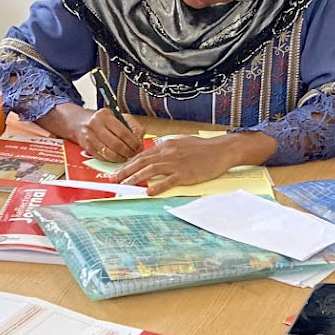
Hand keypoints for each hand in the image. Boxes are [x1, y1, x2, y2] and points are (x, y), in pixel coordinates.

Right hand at [71, 106, 144, 161]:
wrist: (80, 123)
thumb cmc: (102, 120)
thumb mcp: (118, 117)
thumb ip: (132, 126)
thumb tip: (140, 139)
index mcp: (105, 116)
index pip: (123, 132)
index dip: (133, 142)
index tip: (138, 146)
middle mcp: (95, 125)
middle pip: (116, 144)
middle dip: (128, 151)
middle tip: (134, 154)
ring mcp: (89, 137)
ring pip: (109, 153)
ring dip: (120, 157)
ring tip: (126, 157)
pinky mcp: (86, 147)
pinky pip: (102, 157)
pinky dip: (112, 159)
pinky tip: (117, 157)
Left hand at [116, 136, 239, 193]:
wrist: (221, 150)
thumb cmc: (203, 147)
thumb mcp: (181, 142)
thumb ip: (167, 148)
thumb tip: (157, 152)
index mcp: (166, 145)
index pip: (142, 155)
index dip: (128, 164)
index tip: (118, 171)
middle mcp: (168, 153)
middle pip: (141, 162)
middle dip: (125, 171)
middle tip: (113, 180)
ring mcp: (176, 163)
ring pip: (150, 170)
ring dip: (135, 178)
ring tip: (124, 185)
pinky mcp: (185, 174)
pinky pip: (168, 181)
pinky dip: (157, 186)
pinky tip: (148, 192)